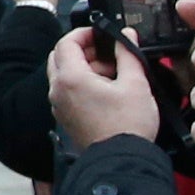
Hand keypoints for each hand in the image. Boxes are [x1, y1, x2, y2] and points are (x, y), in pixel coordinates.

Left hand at [46, 18, 163, 147]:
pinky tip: (105, 90)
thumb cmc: (128, 125)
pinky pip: (66, 92)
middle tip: (106, 52)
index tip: (100, 33)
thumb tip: (126, 35)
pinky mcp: (65, 118)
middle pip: (60, 57)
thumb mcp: (135, 84)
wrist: (121, 161)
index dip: (83, 33)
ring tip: (111, 73)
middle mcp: (58, 91)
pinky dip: (80, 84)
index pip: (66, 43)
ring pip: (62, 75)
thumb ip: (128, 54)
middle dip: (82, 50)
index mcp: (71, 78)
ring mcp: (59, 106)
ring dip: (83, 67)